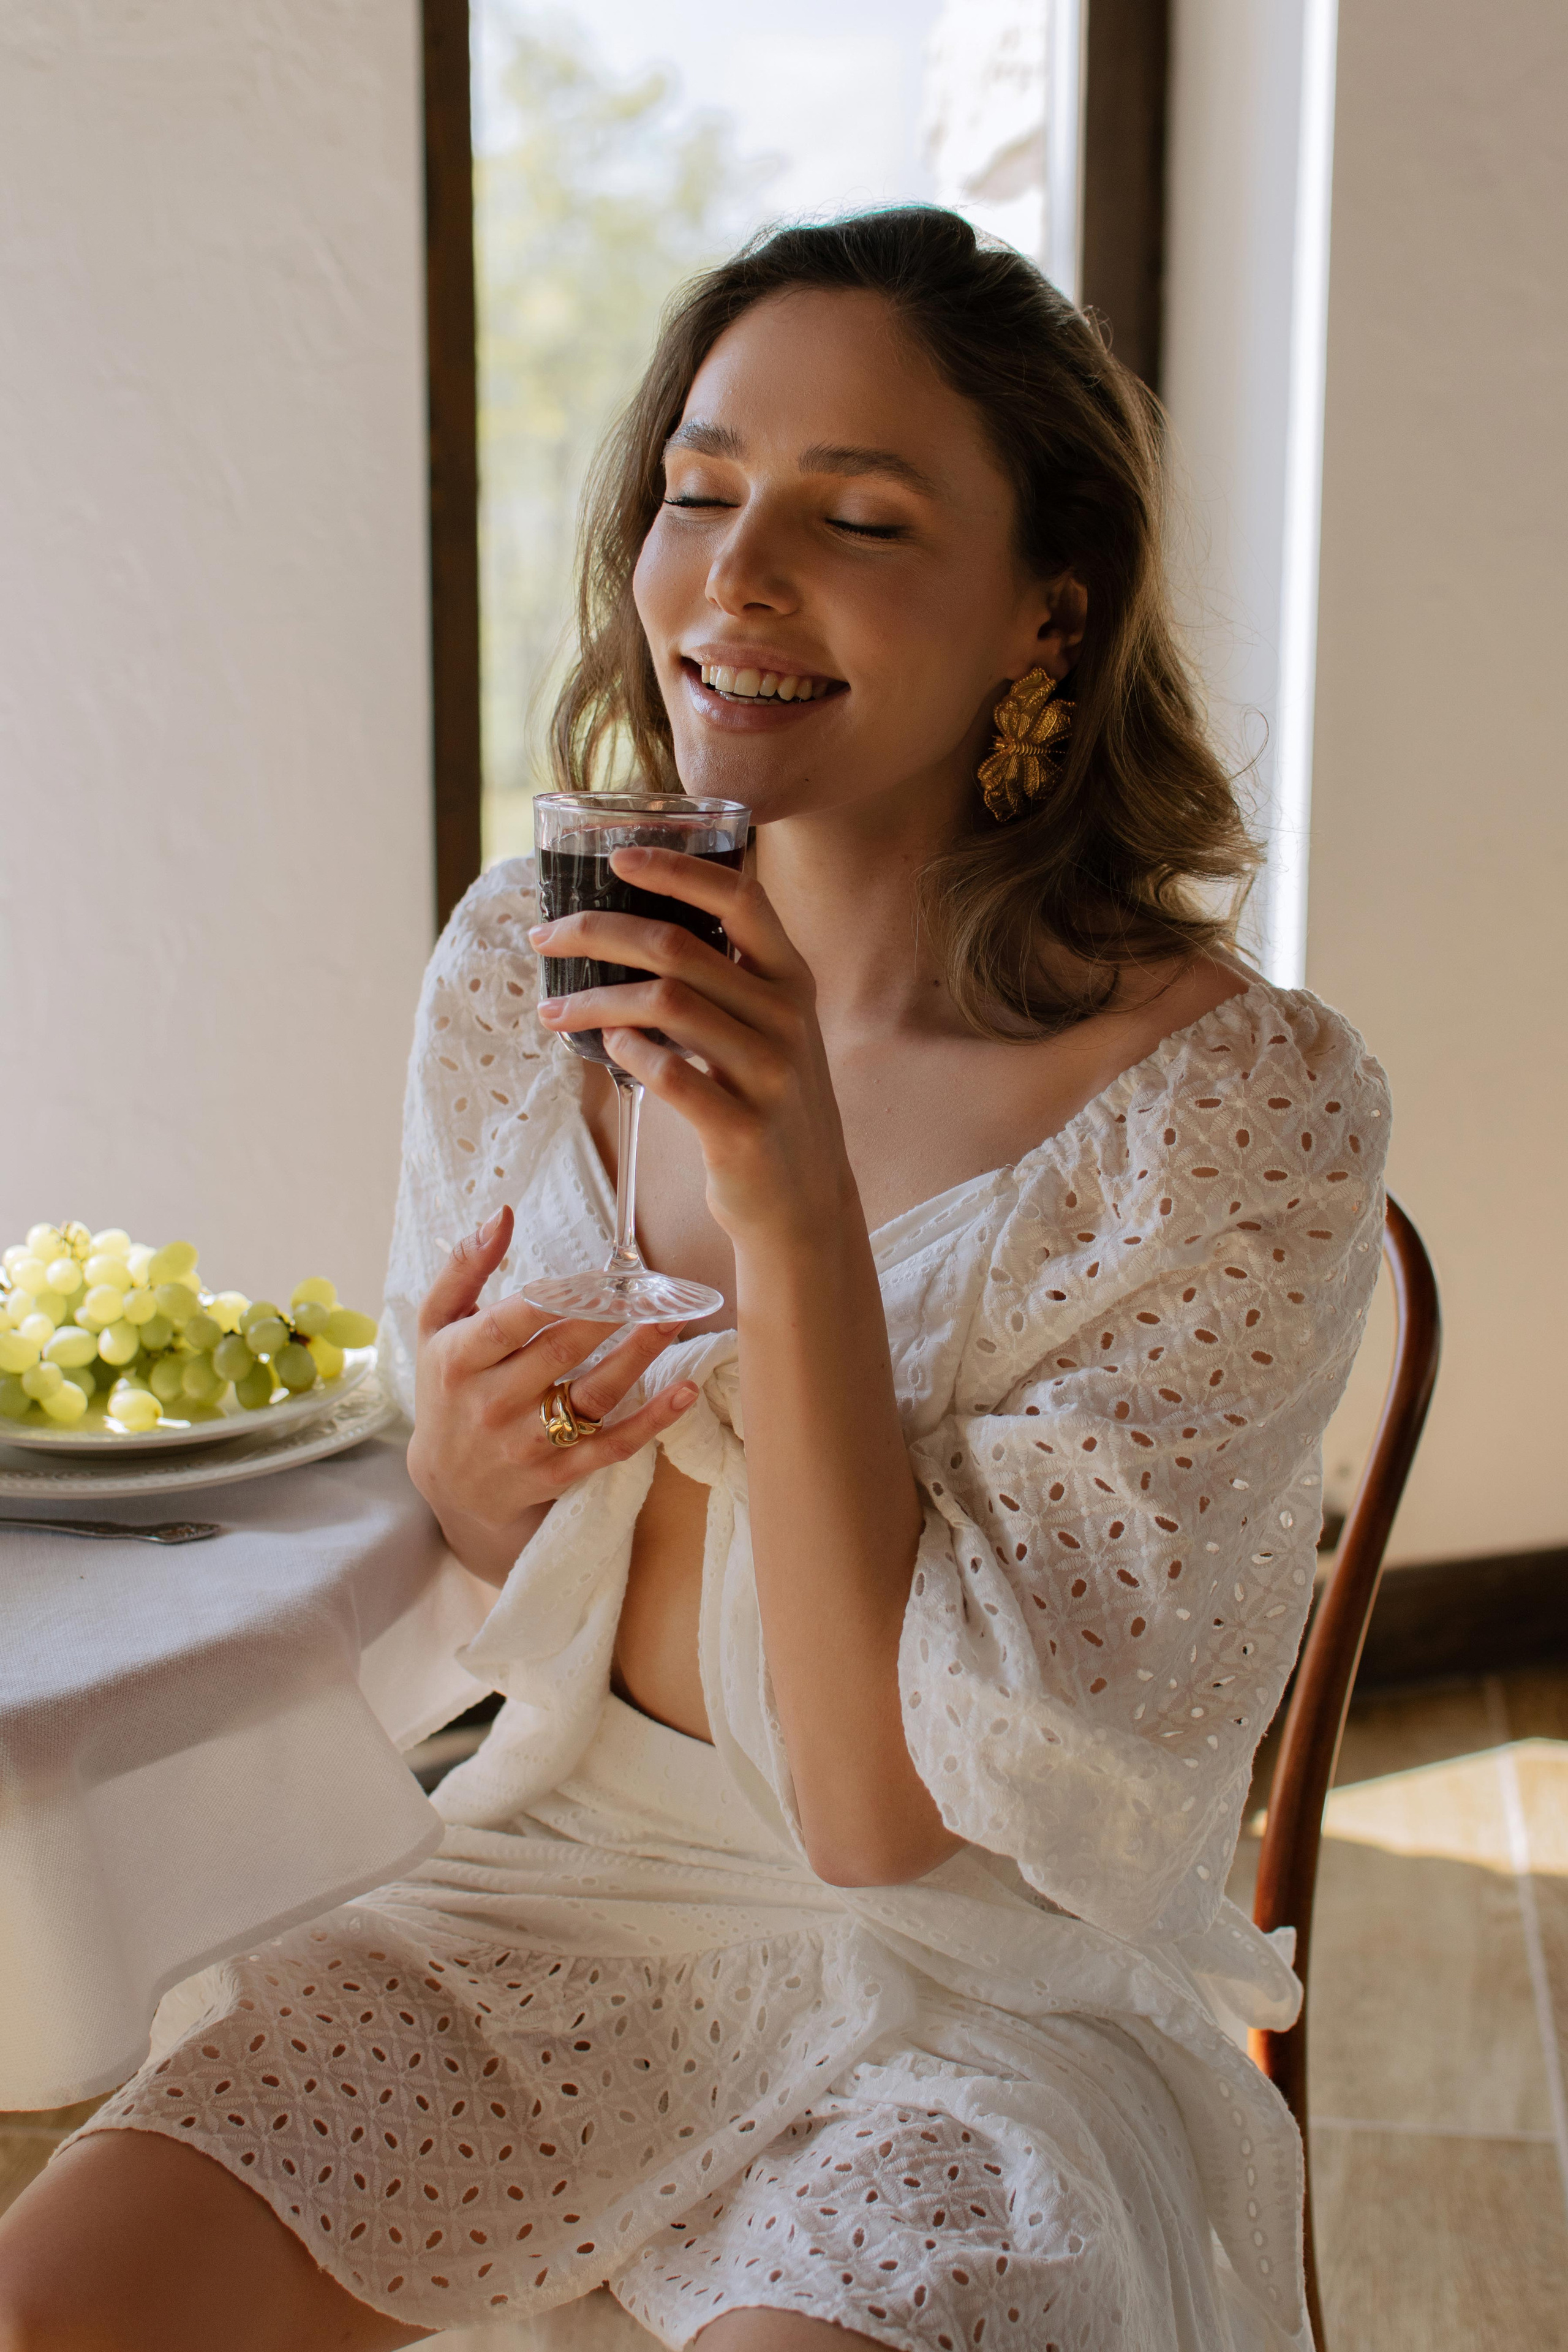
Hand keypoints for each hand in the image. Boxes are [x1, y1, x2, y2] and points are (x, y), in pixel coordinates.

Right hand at [407, 1205, 698, 1584]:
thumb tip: (502, 1216)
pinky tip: (685, 1391)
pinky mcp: (559, 1473)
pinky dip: (652, 1421)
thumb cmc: (446, 1388)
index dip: (557, 1297)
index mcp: (461, 1360)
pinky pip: (612, 1446)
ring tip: (673, 1319)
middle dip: (609, 1316)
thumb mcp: (436, 1325)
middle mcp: (494, 1402)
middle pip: (561, 1353)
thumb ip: (464, 1267)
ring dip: (638, 1356)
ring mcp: (528, 1442)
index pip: (510, 1323)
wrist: (450, 1487)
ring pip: (593, 1396)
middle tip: (650, 1287)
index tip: (599, 1274)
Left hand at [529, 848, 852, 1248]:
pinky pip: (670, 1076)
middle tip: (545, 936)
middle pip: (678, 947)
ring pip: (665, 1005)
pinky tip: (605, 1050)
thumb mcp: (767, 1031)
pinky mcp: (745, 1129)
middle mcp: (788, 1018)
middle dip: (597, 932)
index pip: (741, 899)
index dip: (677, 869)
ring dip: (594, 999)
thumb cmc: (766, 1105)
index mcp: (792, 980)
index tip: (616, 857)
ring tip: (553, 1009)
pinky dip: (628, 1054)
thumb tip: (629, 935)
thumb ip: (724, 983)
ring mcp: (771, 1073)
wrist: (804, 1204)